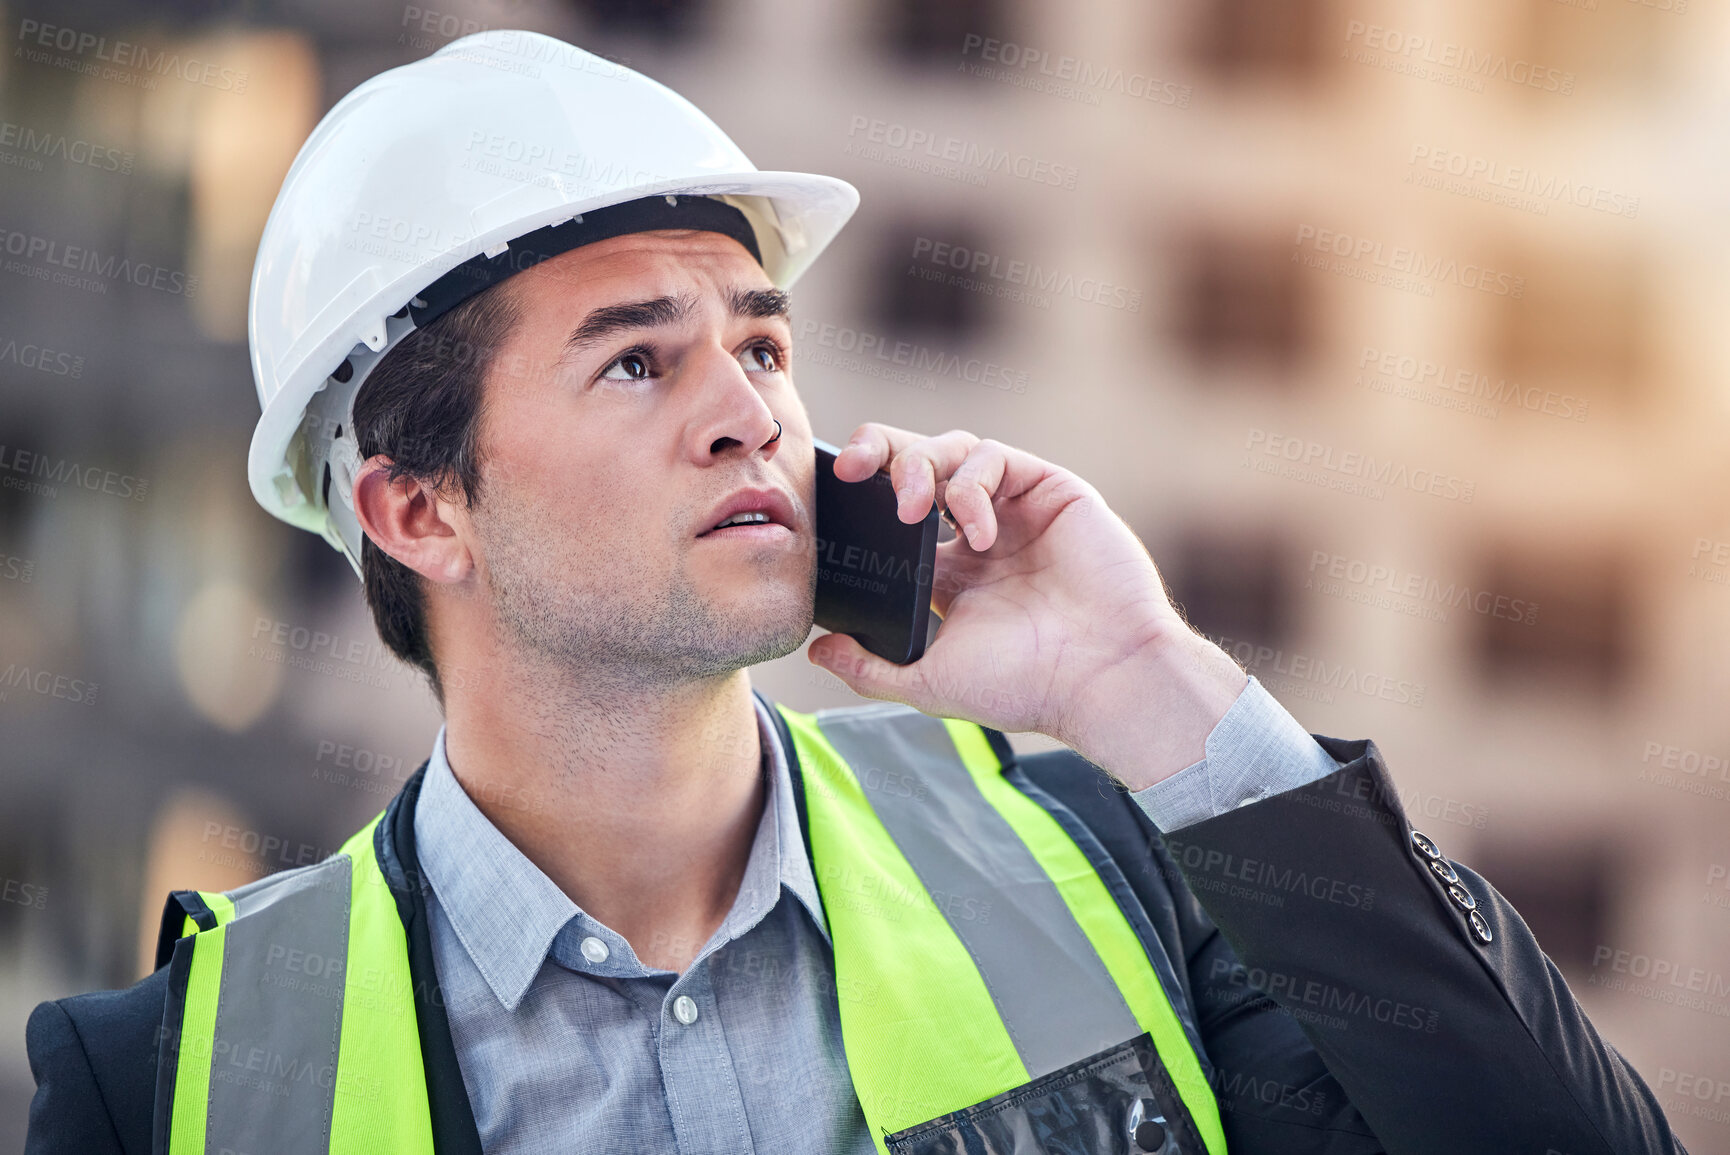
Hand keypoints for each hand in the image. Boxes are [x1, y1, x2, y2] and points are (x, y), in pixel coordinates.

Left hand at [805, 424, 1247, 789]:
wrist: (1100, 679)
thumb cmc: (1025, 685)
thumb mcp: (929, 680)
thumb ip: (869, 668)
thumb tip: (816, 648)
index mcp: (950, 574)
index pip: (892, 515)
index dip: (861, 498)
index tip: (830, 500)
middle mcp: (980, 533)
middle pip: (916, 464)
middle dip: (879, 454)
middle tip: (853, 470)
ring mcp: (1015, 508)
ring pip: (953, 448)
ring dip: (920, 466)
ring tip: (914, 510)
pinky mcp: (1049, 489)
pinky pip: (996, 456)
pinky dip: (973, 484)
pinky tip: (978, 533)